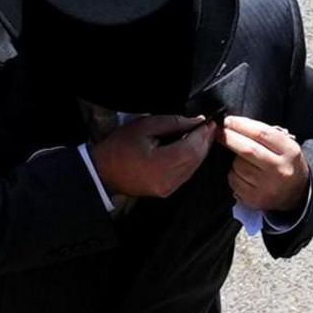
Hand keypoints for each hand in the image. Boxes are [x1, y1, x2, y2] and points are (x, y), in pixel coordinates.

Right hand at [88, 115, 215, 200]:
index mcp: (161, 164)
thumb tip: (195, 121)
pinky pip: (186, 175)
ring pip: (193, 168)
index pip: (191, 148)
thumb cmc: (118, 147)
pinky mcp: (166, 191)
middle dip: (205, 142)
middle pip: (196, 159)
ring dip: (200, 151)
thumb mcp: (144, 127)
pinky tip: (192, 149)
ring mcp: (168, 188)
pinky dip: (191, 161)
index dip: (203, 134)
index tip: (210, 122)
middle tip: (210, 127)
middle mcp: (168, 180)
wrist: (102, 172)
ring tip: (203, 135)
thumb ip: (172, 123)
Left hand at [221, 115, 308, 218]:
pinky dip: (233, 174)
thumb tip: (233, 124)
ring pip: (238, 166)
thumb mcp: (285, 145)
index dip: (241, 124)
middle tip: (218, 132)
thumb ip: (263, 134)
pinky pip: (234, 181)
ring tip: (242, 160)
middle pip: (247, 149)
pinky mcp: (256, 198)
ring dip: (233, 159)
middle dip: (229, 138)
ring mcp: (267, 186)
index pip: (261, 133)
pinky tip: (242, 174)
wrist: (297, 194)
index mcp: (289, 151)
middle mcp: (279, 169)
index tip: (228, 120)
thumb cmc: (285, 163)